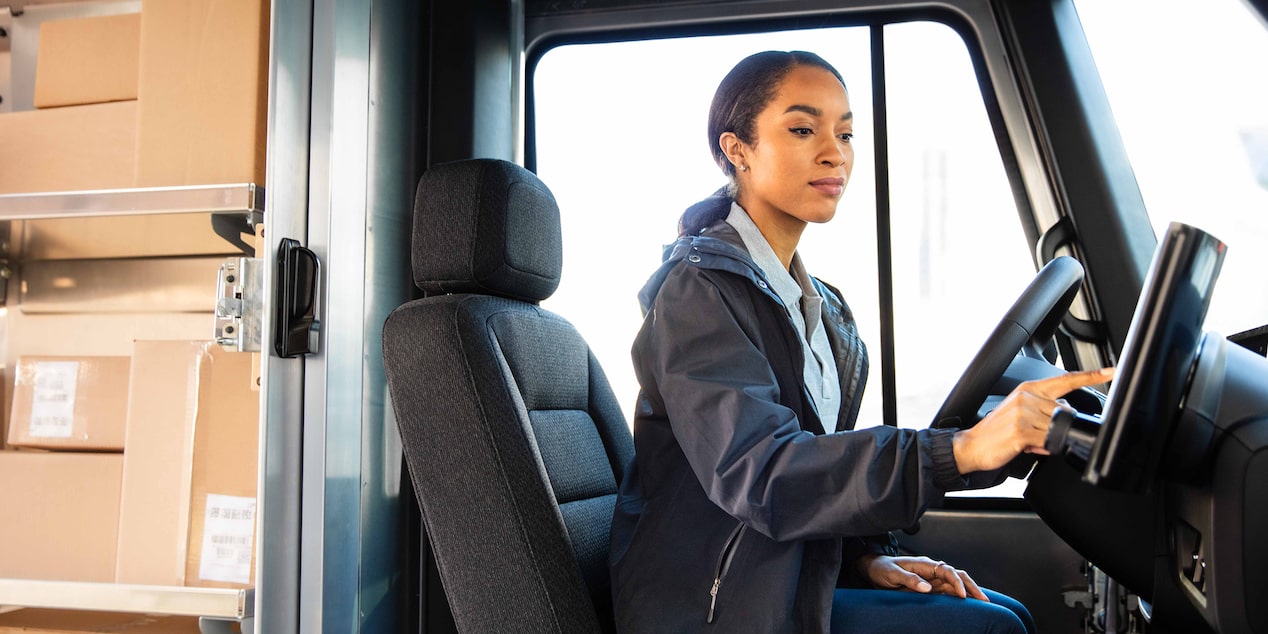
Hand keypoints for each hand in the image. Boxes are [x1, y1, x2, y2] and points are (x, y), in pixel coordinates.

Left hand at [858, 554, 987, 600]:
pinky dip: (959, 596)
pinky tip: (967, 603)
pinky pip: (948, 591)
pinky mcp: (929, 588)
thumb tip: (927, 587)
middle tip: (985, 600)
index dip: (957, 582)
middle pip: (957, 575)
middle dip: (972, 586)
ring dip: (969, 592)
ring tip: (983, 603)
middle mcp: (931, 570)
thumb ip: (909, 579)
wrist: (874, 569)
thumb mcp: (892, 574)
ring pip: (955, 584)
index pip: (947, 571)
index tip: (963, 595)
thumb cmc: (882, 569)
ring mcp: (932, 579)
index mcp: (924, 564)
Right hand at [952, 367, 1113, 473]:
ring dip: (1048, 440)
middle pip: (1064, 413)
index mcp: (1028, 389)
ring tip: (1028, 441)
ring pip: (1057, 429)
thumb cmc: (997, 431)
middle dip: (1056, 428)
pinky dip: (1043, 448)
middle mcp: (1027, 397)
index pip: (1065, 380)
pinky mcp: (1022, 431)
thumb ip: (1043, 412)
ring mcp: (1024, 413)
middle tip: (1035, 434)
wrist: (972, 445)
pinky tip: (1028, 446)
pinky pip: (1048, 442)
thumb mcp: (1019, 414)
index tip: (1109, 371)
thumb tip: (1064, 421)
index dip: (1090, 376)